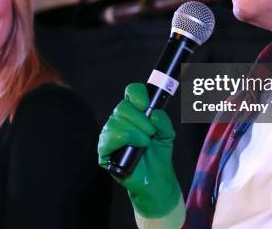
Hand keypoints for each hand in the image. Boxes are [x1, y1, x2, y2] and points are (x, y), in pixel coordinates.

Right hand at [98, 83, 180, 218]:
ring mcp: (110, 134)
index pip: (131, 92)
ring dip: (135, 133)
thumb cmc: (159, 154)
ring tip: (145, 144)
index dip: (137, 95)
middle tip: (151, 133)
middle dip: (140, 119)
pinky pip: (108, 139)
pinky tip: (133, 147)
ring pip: (116, 122)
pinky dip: (122, 140)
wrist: (155, 179)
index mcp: (134, 112)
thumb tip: (154, 114)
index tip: (147, 105)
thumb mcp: (167, 135)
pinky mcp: (104, 150)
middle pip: (123, 107)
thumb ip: (164, 122)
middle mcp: (119, 120)